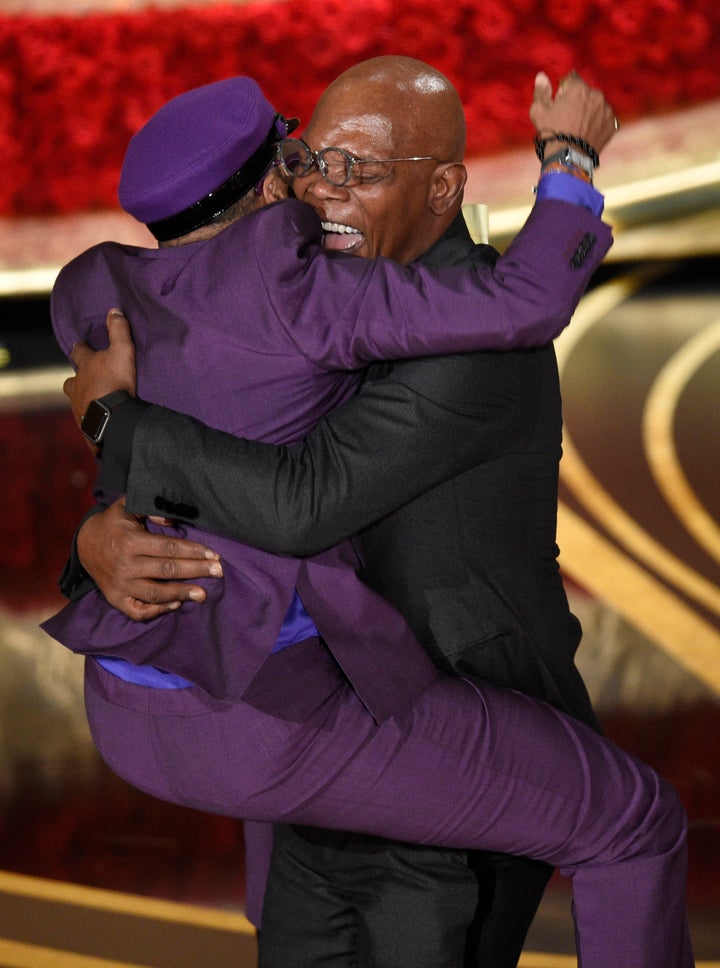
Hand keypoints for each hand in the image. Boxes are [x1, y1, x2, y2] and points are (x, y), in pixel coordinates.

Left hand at [63, 308, 136, 429]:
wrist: (110, 418)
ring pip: (76, 399)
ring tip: (94, 401)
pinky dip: (90, 416)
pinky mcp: (84, 424)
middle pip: (71, 380)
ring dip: (83, 398)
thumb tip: (115, 310)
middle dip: (77, 378)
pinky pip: (85, 418)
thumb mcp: (122, 351)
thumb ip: (119, 330)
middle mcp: (77, 385)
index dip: (81, 348)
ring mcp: (78, 406)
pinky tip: (99, 419)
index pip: (79, 352)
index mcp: (85, 366)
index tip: (81, 345)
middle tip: (86, 378)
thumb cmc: (115, 382)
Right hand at [78, 498, 223, 621]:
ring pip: (156, 593)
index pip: (169, 548)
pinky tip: (176, 604)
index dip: (193, 551)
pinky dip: (157, 610)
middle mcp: (125, 566)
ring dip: (181, 593)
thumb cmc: (113, 524)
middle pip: (167, 570)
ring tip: (203, 594)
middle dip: (196, 571)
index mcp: (130, 542)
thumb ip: (150, 509)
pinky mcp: (115, 600)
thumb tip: (172, 520)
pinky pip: (138, 611)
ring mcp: (120, 585)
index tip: (214, 555)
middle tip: (219, 572)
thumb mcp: (127, 507)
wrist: (84, 545)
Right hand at [530, 70, 617, 157]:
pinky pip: (605, 120)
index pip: (571, 81)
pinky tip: (588, 134)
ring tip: (579, 129)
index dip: (564, 93)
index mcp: (578, 87)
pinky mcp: (613, 124)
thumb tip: (541, 75)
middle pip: (586, 93)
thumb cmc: (551, 134)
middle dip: (578, 102)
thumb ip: (541, 91)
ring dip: (590, 112)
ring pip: (596, 106)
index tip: (560, 106)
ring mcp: (606, 110)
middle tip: (569, 121)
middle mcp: (596, 94)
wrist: (568, 158)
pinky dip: (598, 124)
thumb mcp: (539, 111)